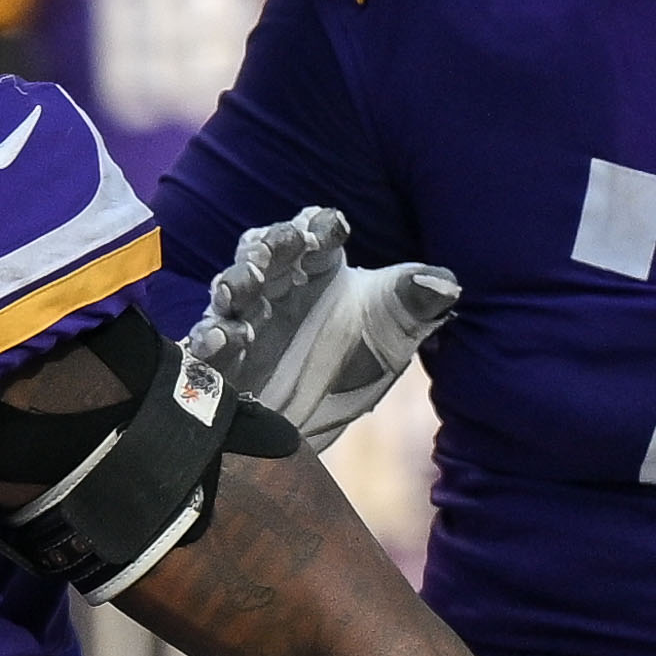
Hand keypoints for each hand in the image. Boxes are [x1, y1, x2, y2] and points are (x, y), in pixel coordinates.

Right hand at [181, 206, 457, 455]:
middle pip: (265, 249)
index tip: (331, 232)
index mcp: (320, 268)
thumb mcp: (393, 336)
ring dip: (234, 284)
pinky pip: (207, 341)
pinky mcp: (221, 359)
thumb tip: (447, 284)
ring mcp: (246, 319)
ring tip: (241, 290)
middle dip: (266, 246)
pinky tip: (222, 342)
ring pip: (231, 288)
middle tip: (272, 251)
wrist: (320, 429)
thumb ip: (416, 303)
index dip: (319, 226)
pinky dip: (211, 339)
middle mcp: (279, 285)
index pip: (315, 231)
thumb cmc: (355, 367)